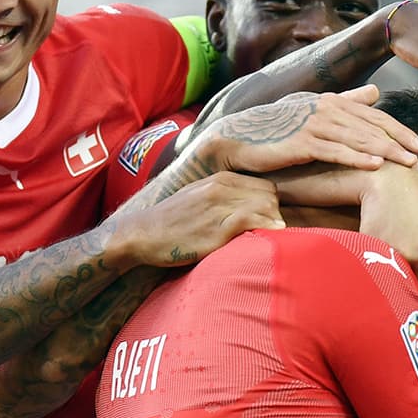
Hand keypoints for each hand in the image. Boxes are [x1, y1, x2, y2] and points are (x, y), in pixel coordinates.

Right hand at [110, 171, 282, 267]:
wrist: (142, 234)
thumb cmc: (172, 221)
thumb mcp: (198, 197)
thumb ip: (223, 197)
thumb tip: (248, 208)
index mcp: (220, 178)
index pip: (265, 186)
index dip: (271, 205)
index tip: (267, 222)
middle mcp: (222, 188)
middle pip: (270, 196)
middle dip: (275, 214)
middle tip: (269, 234)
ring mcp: (219, 207)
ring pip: (266, 206)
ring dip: (273, 224)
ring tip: (270, 239)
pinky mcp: (216, 228)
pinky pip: (252, 220)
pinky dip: (266, 228)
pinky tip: (270, 239)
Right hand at [196, 85, 417, 174]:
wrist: (236, 140)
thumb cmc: (275, 130)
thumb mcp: (313, 113)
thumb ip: (345, 102)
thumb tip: (375, 93)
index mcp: (331, 102)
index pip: (373, 117)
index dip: (399, 131)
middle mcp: (325, 108)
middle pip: (371, 127)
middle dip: (399, 145)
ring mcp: (313, 123)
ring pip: (358, 138)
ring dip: (386, 152)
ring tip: (407, 166)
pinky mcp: (300, 141)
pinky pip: (334, 150)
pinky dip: (356, 157)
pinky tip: (375, 166)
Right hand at [356, 163, 417, 336]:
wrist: (390, 183)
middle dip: (417, 311)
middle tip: (411, 324)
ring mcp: (404, 251)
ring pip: (400, 289)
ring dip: (396, 295)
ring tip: (391, 300)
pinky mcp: (380, 248)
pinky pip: (379, 277)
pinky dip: (377, 282)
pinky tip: (374, 280)